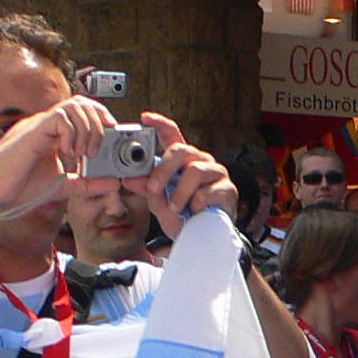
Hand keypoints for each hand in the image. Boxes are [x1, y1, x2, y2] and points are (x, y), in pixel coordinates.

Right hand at [0, 97, 118, 227]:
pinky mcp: (32, 132)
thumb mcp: (64, 186)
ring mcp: (38, 125)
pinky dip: (71, 133)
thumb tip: (114, 182)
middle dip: (99, 121)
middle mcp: (46, 124)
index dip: (100, 117)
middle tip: (96, 149)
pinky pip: (59, 117)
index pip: (82, 110)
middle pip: (81, 102)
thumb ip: (88, 183)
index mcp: (53, 133)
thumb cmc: (20, 188)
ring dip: (87, 128)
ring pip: (73, 106)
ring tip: (83, 153)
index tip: (110, 136)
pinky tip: (68, 152)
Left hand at [136, 114, 237, 238]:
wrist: (203, 240)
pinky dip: (196, 204)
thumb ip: (147, 189)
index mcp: (182, 160)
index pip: (172, 134)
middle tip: (153, 188)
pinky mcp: (228, 190)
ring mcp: (216, 174)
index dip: (159, 123)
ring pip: (195, 170)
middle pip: (182, 150)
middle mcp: (200, 161)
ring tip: (175, 208)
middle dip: (163, 169)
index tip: (145, 118)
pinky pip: (208, 191)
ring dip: (180, 193)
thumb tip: (130, 178)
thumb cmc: (183, 216)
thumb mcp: (158, 203)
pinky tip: (195, 212)